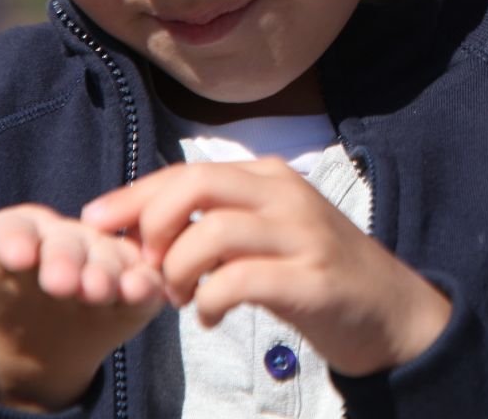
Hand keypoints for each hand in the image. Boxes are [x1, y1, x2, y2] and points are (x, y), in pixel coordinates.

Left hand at [0, 184, 164, 411]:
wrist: (32, 334)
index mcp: (23, 225)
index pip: (18, 227)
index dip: (16, 240)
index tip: (12, 257)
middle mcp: (69, 237)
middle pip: (69, 245)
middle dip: (65, 261)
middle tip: (59, 282)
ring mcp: (103, 260)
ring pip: (107, 263)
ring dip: (103, 275)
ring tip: (94, 292)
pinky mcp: (132, 286)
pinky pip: (142, 282)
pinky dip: (142, 286)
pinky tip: (137, 292)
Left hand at [83, 160, 451, 376]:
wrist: (390, 313)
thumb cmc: (315, 274)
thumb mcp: (268, 234)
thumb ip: (218, 222)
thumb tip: (143, 226)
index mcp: (271, 178)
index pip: (188, 171)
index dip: (135, 194)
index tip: (97, 220)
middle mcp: (286, 196)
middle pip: (197, 184)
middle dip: (151, 224)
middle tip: (145, 267)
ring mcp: (303, 236)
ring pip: (212, 232)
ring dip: (177, 271)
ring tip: (179, 297)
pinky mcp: (312, 281)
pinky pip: (240, 282)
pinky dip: (209, 302)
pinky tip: (209, 316)